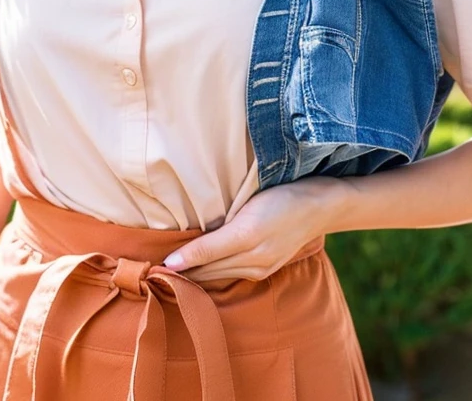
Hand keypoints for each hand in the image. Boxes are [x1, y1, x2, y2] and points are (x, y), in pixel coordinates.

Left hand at [161, 178, 338, 283]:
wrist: (320, 205)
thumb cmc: (281, 196)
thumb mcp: (248, 206)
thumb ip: (217, 231)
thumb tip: (184, 249)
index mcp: (245, 239)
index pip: (202, 255)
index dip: (177, 260)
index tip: (153, 264)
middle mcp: (253, 260)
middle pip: (208, 272)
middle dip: (181, 272)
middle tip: (151, 271)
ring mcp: (261, 267)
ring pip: (218, 276)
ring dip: (195, 275)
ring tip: (168, 274)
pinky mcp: (266, 269)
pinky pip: (232, 275)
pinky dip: (213, 274)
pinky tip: (198, 270)